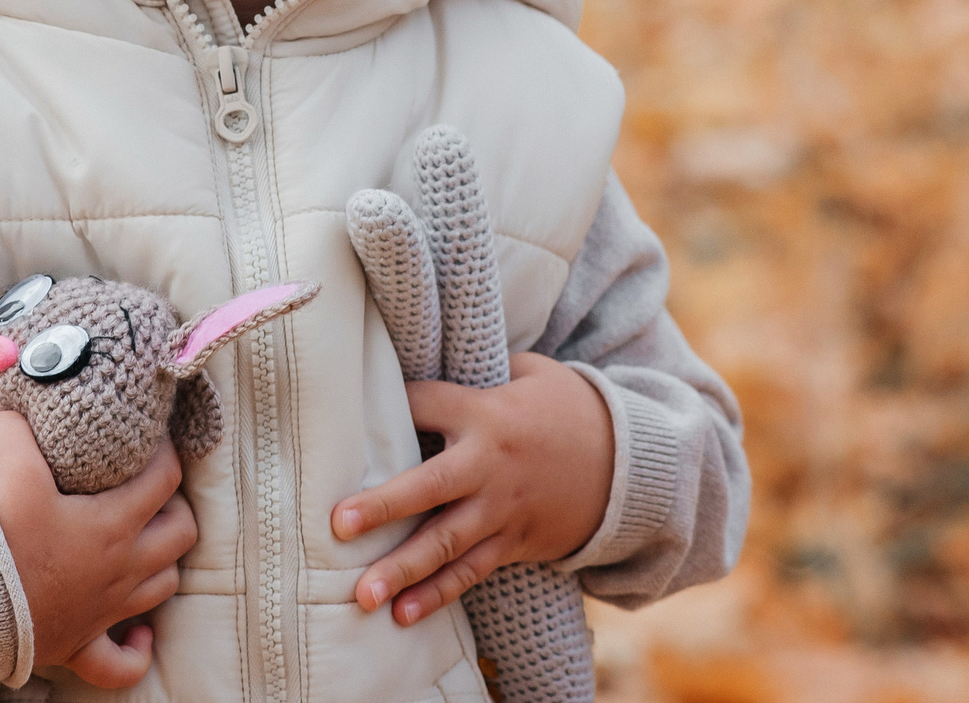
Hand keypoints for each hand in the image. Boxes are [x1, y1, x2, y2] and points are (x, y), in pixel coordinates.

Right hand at [0, 412, 196, 686]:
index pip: (165, 477)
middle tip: (152, 489)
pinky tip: (138, 635)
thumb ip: (15, 429)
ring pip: (162, 587)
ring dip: (162, 563)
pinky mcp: (77, 646)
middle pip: (180, 533)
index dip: (166, 451)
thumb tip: (13, 416)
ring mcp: (103, 611)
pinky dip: (135, 651)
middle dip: (175, 506)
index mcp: (113, 523)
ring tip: (145, 544)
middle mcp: (120, 568)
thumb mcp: (7, 463)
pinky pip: (120, 664)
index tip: (151, 438)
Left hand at [331, 354, 612, 626]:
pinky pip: (471, 572)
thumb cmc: (568, 408)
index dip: (389, 406)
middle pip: (429, 486)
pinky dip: (438, 595)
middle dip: (383, 506)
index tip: (347, 414)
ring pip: (446, 543)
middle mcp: (489, 464)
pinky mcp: (515, 542)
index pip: (422, 405)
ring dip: (403, 570)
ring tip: (361, 595)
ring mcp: (502, 509)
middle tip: (338, 524)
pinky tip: (403, 614)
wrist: (630, 464)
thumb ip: (482, 369)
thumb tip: (434, 353)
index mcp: (486, 412)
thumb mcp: (531, 373)